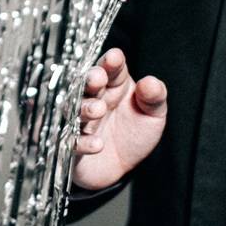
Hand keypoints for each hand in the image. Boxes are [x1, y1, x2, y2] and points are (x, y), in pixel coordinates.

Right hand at [70, 48, 166, 191]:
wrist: (120, 168)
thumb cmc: (134, 134)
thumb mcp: (153, 116)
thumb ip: (154, 98)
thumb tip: (150, 82)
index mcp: (113, 85)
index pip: (111, 69)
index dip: (111, 62)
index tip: (114, 57)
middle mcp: (93, 98)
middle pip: (87, 84)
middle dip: (90, 79)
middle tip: (97, 78)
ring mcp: (79, 121)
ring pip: (74, 110)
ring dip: (85, 108)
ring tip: (98, 109)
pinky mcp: (71, 145)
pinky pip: (72, 142)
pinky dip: (83, 143)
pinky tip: (98, 144)